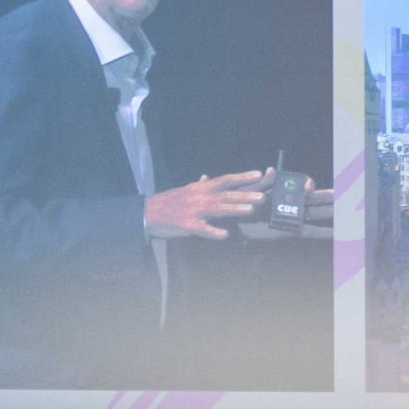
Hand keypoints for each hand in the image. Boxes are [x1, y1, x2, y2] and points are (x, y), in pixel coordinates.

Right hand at [146, 170, 267, 239]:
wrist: (147, 213)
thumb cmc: (168, 202)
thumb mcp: (184, 190)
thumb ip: (198, 185)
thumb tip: (206, 177)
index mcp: (200, 188)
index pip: (224, 180)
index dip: (241, 177)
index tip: (257, 174)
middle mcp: (199, 196)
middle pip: (225, 194)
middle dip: (244, 195)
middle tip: (262, 196)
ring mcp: (193, 210)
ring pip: (217, 209)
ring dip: (234, 209)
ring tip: (251, 210)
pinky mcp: (186, 225)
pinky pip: (202, 229)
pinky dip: (213, 232)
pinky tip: (225, 235)